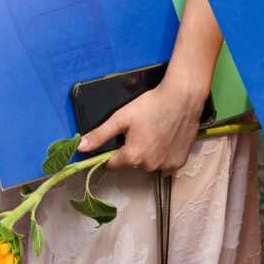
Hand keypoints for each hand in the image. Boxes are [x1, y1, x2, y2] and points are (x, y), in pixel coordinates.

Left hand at [78, 73, 210, 172]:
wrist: (182, 98)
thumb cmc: (152, 105)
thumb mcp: (121, 117)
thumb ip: (100, 135)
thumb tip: (81, 147)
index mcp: (133, 156)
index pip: (112, 165)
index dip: (109, 155)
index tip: (115, 143)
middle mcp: (149, 165)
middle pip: (131, 162)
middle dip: (131, 149)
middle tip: (138, 130)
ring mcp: (166, 165)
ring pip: (148, 163)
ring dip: (148, 152)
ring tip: (153, 132)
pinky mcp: (179, 162)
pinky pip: (165, 164)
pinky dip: (163, 155)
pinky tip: (164, 139)